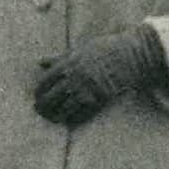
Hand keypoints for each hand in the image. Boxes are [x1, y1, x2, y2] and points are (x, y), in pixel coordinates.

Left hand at [31, 27, 168, 125]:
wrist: (131, 56)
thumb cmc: (105, 49)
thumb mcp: (80, 49)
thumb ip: (59, 58)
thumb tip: (40, 62)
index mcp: (67, 63)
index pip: (44, 81)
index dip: (38, 92)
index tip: (37, 97)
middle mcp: (73, 77)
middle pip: (50, 98)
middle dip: (43, 106)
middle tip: (41, 111)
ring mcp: (85, 89)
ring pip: (63, 109)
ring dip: (55, 115)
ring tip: (52, 118)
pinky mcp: (98, 99)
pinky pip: (80, 114)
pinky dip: (72, 118)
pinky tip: (69, 120)